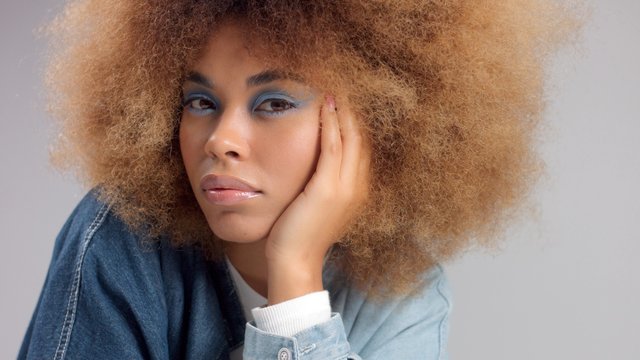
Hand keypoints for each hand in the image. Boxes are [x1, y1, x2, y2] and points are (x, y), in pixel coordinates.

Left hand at [265, 95, 369, 303]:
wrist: (295, 260)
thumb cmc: (300, 233)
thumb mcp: (317, 203)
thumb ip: (323, 181)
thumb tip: (315, 161)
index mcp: (357, 189)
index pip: (362, 146)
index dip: (356, 120)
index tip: (347, 97)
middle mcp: (358, 186)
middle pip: (362, 137)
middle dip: (354, 109)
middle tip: (345, 82)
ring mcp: (346, 187)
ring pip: (351, 137)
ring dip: (344, 109)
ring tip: (337, 85)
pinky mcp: (329, 188)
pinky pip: (334, 146)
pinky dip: (332, 123)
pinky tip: (325, 104)